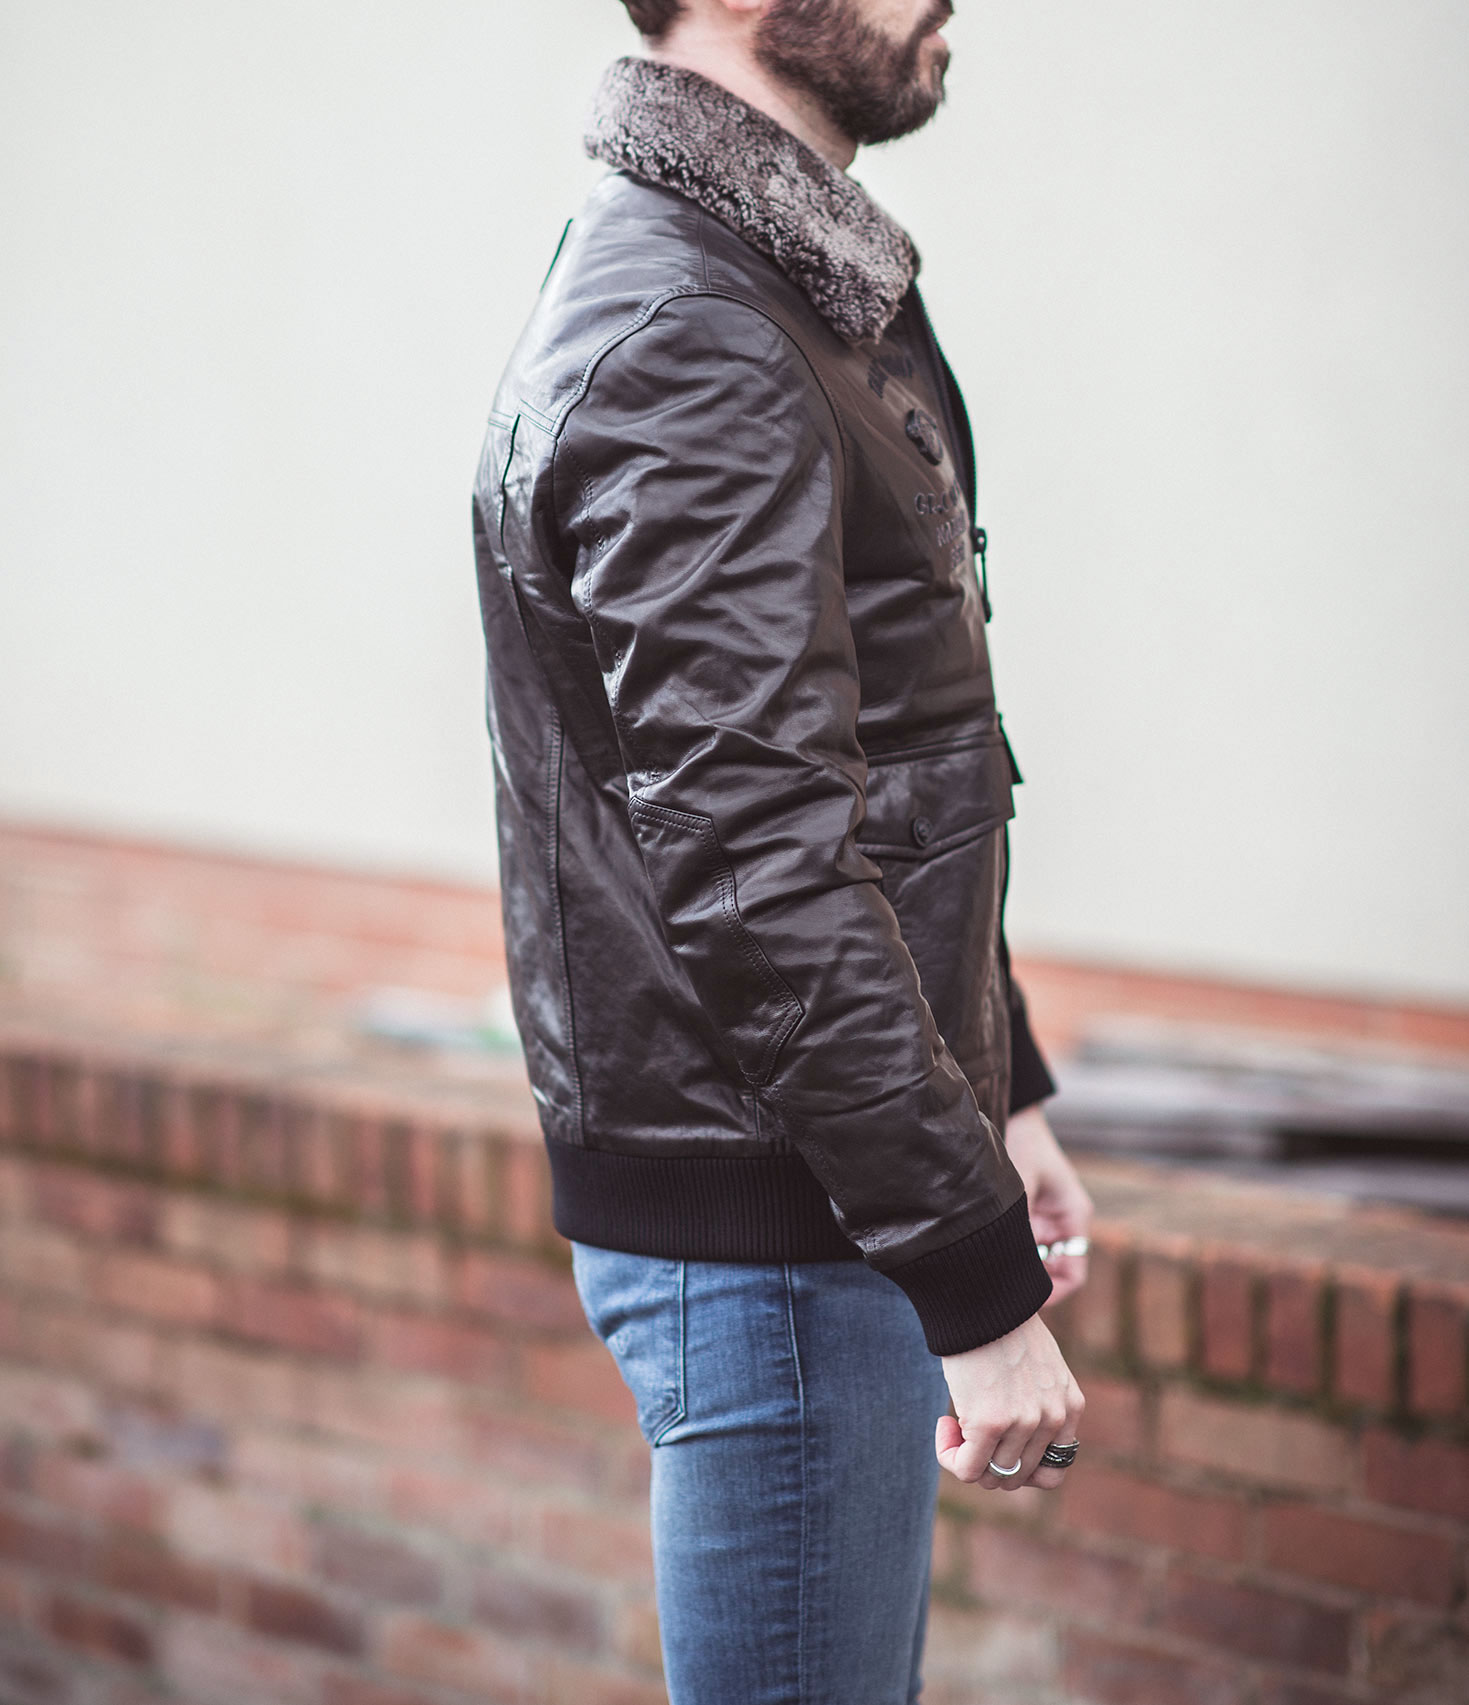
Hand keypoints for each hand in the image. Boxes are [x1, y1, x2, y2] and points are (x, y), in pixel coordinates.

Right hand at [936, 1312, 1083, 1488]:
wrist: (983, 1292)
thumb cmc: (1001, 1321)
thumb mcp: (1038, 1363)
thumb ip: (1037, 1398)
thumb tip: (1011, 1435)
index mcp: (1070, 1406)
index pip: (1052, 1472)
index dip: (1018, 1468)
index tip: (995, 1444)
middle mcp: (1053, 1419)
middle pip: (1016, 1477)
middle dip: (987, 1462)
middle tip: (967, 1431)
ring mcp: (1024, 1423)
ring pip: (990, 1476)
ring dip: (966, 1457)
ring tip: (953, 1423)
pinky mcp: (990, 1421)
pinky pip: (966, 1468)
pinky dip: (948, 1455)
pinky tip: (943, 1424)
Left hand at [1006, 1106, 1093, 1305]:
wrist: (1017, 1118)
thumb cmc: (1025, 1144)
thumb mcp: (1021, 1182)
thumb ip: (1018, 1220)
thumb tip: (1007, 1257)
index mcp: (1074, 1218)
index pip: (1074, 1275)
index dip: (1053, 1294)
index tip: (1025, 1302)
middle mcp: (1063, 1226)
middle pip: (1053, 1275)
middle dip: (1030, 1286)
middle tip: (998, 1297)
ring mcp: (1044, 1223)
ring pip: (1034, 1263)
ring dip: (1016, 1269)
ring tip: (987, 1277)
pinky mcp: (1027, 1218)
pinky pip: (1021, 1246)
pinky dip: (1007, 1254)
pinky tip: (983, 1256)